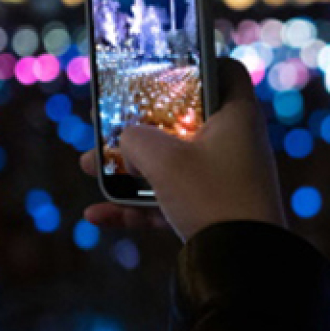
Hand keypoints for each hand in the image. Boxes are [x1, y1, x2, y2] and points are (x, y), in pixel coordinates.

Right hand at [79, 57, 286, 242]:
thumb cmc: (211, 197)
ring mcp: (225, 182)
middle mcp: (235, 145)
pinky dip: (138, 208)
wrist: (242, 266)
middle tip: (105, 122)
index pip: (224, 72)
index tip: (163, 67)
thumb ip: (134, 138)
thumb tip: (125, 140)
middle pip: (183, 122)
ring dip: (128, 168)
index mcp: (237, 116)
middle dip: (138, 125)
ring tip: (87, 166)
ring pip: (171, 165)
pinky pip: (171, 202)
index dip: (196, 63)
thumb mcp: (162, 158)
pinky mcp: (214, 214)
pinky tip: (97, 218)